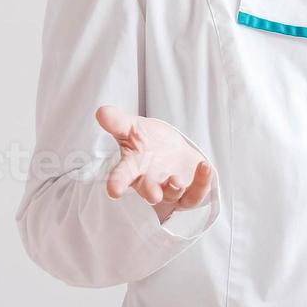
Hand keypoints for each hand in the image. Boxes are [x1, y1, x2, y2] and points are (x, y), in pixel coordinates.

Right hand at [96, 104, 213, 223]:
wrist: (170, 150)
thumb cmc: (147, 141)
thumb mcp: (131, 128)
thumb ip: (117, 122)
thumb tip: (101, 111)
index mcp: (132, 168)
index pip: (122, 177)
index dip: (117, 183)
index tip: (113, 190)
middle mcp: (150, 182)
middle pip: (148, 190)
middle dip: (150, 192)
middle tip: (153, 196)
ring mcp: (170, 190)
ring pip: (172, 194)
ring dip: (175, 188)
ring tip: (177, 180)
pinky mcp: (189, 192)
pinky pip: (195, 193)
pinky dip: (201, 183)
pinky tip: (205, 167)